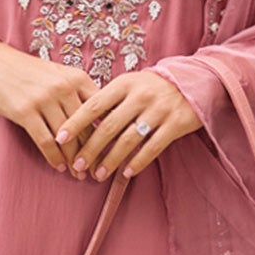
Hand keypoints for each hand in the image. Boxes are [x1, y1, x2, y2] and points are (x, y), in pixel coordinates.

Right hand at [0, 41, 100, 174]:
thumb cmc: (28, 72)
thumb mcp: (59, 74)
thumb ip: (79, 92)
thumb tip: (100, 119)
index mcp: (77, 77)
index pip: (100, 110)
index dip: (108, 133)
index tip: (111, 151)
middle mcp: (64, 87)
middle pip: (85, 128)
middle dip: (92, 153)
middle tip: (97, 170)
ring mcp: (44, 99)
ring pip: (67, 138)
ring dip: (74, 160)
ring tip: (78, 173)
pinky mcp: (25, 112)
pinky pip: (45, 141)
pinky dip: (54, 157)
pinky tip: (58, 166)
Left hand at [56, 71, 201, 181]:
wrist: (194, 80)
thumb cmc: (153, 86)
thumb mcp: (130, 84)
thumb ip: (109, 100)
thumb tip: (80, 122)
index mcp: (124, 84)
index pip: (94, 105)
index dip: (75, 122)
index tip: (59, 138)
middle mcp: (140, 96)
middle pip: (108, 126)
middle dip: (90, 148)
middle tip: (77, 164)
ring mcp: (159, 110)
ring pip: (129, 140)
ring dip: (111, 160)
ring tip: (98, 174)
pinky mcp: (175, 124)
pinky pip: (153, 147)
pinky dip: (138, 162)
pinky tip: (126, 173)